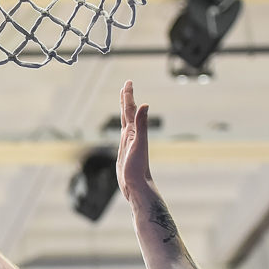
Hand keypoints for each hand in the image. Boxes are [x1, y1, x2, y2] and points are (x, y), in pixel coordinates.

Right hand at [116, 80, 155, 199]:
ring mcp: (128, 143)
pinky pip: (123, 133)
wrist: (137, 186)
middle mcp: (132, 135)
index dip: (128, 96)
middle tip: (126, 85)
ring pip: (126, 122)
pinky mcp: (124, 151)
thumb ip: (142, 124)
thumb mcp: (139, 144)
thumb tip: (145, 105)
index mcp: (134, 131)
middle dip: (126, 98)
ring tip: (124, 101)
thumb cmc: (138, 168)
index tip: (128, 82)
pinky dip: (123, 126)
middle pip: (128, 113)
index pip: (130, 109)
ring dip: (125, 110)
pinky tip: (124, 127)